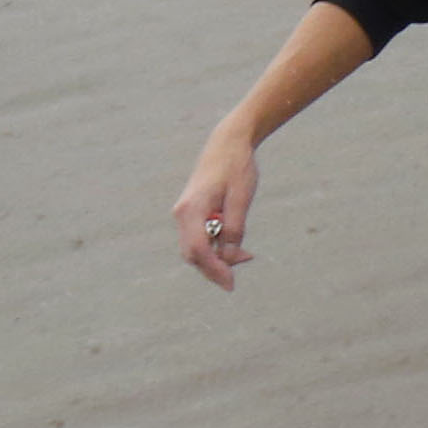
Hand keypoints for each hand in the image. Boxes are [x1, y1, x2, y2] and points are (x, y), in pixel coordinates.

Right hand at [175, 136, 259, 289]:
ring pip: (195, 249)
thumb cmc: (237, 168)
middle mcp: (182, 214)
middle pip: (193, 254)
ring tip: (246, 254)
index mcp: (191, 209)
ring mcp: (185, 214)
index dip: (214, 269)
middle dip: (215, 268)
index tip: (231, 283)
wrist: (228, 144)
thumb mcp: (241, 198)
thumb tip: (229, 256)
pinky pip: (200, 239)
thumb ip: (234, 228)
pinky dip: (216, 248)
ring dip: (217, 259)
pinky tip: (237, 246)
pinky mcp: (192, 214)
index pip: (197, 249)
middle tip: (242, 269)